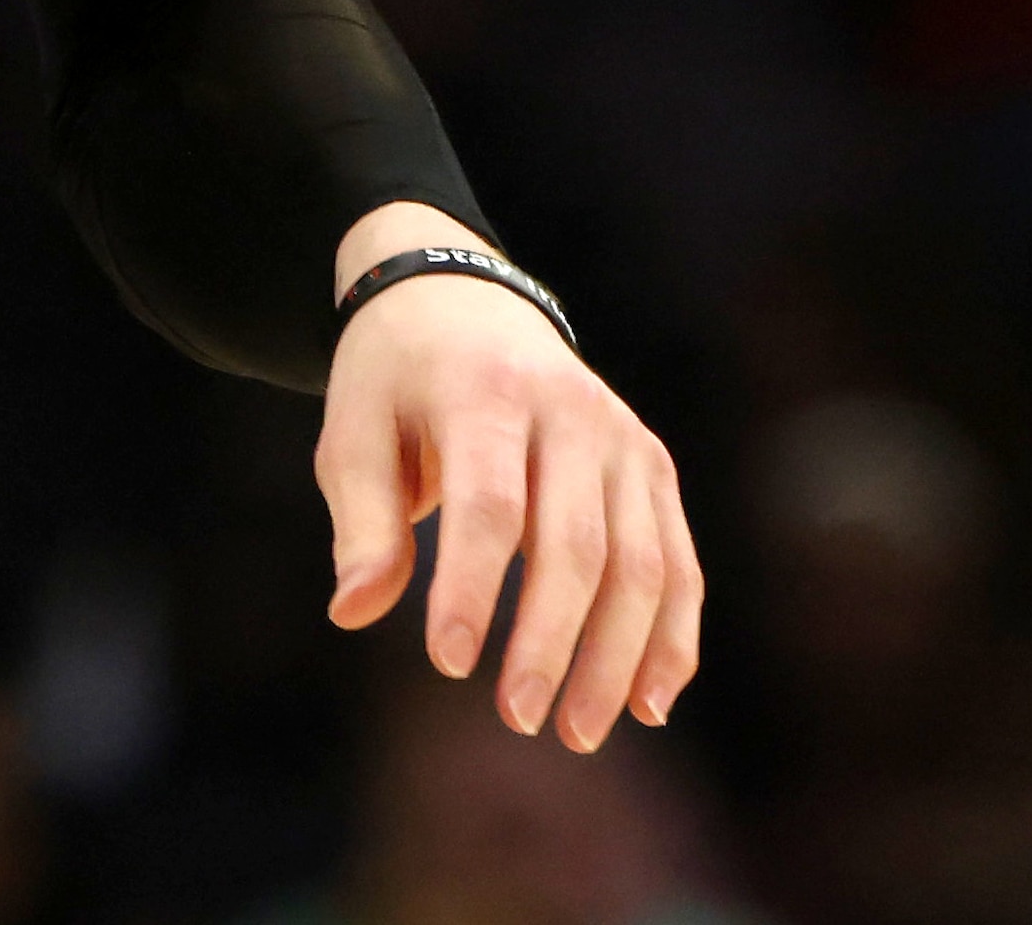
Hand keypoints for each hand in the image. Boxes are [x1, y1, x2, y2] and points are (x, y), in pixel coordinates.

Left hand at [316, 207, 701, 750]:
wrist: (463, 299)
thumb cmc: (396, 380)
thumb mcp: (353, 430)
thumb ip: (361, 521)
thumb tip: (355, 611)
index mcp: (485, 390)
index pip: (490, 504)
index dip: (472, 588)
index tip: (448, 664)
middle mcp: (570, 409)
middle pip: (575, 542)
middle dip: (550, 641)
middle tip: (517, 720)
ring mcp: (623, 437)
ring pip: (642, 563)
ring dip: (617, 658)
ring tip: (576, 732)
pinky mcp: (653, 466)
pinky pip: (678, 562)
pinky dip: (671, 638)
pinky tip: (648, 704)